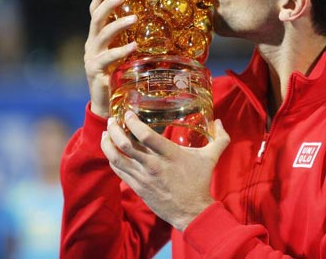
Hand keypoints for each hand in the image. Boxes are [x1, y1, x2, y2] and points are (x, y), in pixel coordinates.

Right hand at [84, 0, 137, 117]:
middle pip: (96, 18)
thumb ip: (131, 40)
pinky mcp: (96, 71)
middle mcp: (92, 44)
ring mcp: (92, 57)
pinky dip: (121, 51)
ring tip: (134, 18)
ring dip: (118, 25)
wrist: (106, 105)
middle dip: (109, 4)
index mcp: (97, 38)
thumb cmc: (119, 76)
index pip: (95, 12)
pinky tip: (134, 46)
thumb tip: (153, 24)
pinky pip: (108, 58)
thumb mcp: (124, 54)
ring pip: (102, 35)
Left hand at [101, 111, 230, 230]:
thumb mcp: (211, 158)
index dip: (132, 122)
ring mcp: (143, 177)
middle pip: (125, 144)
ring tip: (106, 133)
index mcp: (170, 154)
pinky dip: (112, 158)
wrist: (191, 211)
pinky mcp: (137, 187)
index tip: (127, 113)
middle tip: (111, 120)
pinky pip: (118, 171)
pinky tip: (111, 150)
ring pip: (117, 158)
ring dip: (108, 144)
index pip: (145, 135)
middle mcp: (153, 165)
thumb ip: (220, 138)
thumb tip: (220, 122)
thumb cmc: (200, 182)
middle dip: (114, 130)